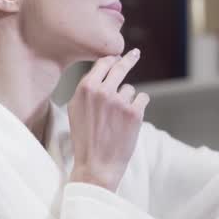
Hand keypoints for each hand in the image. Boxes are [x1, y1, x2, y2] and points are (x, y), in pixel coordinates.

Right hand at [67, 49, 149, 191]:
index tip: (117, 57)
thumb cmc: (85, 139)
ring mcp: (119, 101)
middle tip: (135, 53)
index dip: (111, 60)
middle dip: (129, 59)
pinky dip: (139, 107)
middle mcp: (102, 91)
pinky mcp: (135, 112)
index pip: (102, 64)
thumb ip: (86, 89)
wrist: (97, 165)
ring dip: (128, 100)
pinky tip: (129, 121)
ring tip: (117, 120)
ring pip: (130, 89)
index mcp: (85, 88)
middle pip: (120, 67)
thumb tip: (98, 72)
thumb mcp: (75, 110)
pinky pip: (143, 98)